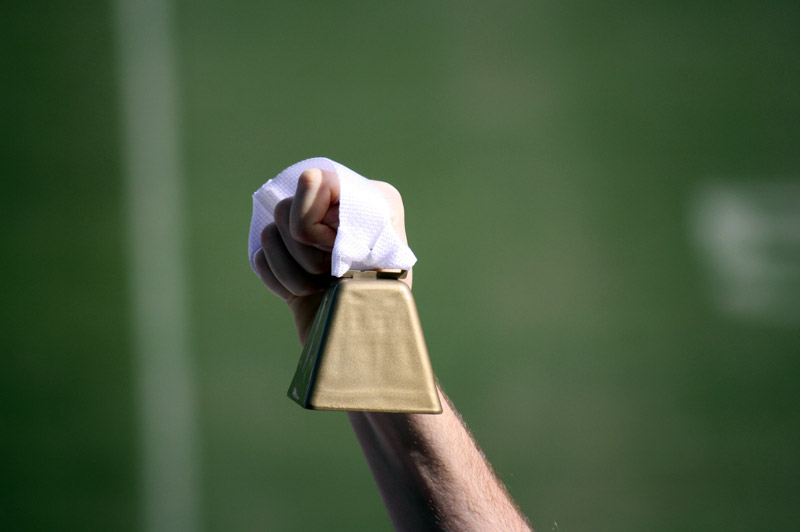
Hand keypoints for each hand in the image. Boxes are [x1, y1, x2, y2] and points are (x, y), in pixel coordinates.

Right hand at [253, 168, 410, 343]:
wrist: (364, 353)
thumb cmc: (382, 307)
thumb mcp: (381, 255)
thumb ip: (353, 211)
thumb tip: (311, 176)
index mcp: (371, 200)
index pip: (316, 181)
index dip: (313, 221)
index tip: (337, 251)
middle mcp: (340, 210)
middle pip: (286, 207)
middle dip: (303, 251)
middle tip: (330, 275)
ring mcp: (312, 235)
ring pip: (269, 232)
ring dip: (292, 271)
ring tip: (319, 290)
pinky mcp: (291, 260)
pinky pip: (261, 255)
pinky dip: (278, 280)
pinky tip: (302, 295)